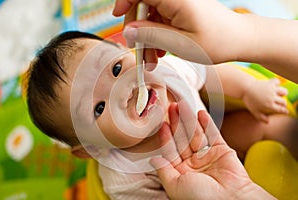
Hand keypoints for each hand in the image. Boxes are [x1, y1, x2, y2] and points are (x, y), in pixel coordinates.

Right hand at [113, 0, 243, 68]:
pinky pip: (161, 20)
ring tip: (153, 59)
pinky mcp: (181, 10)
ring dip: (148, 38)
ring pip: (151, 16)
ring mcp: (179, 3)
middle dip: (138, 31)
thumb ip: (151, 34)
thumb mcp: (180, 43)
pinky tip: (161, 50)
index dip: (125, 1)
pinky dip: (158, 35)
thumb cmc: (217, 41)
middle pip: (142, 5)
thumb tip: (127, 30)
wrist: (240, 40)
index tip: (118, 16)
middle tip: (141, 55)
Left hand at [150, 103, 275, 199]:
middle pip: (182, 138)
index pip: (171, 150)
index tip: (161, 123)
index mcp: (181, 172)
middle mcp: (193, 163)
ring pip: (196, 134)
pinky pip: (213, 134)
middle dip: (176, 122)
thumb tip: (153, 160)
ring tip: (182, 104)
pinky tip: (200, 113)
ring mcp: (208, 156)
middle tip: (171, 106)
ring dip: (189, 119)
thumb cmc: (201, 198)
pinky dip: (207, 123)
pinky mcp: (222, 151)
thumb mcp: (175, 186)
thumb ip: (164, 171)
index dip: (166, 136)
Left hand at [243, 78, 288, 121]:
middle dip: (283, 104)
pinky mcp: (270, 83)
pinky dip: (277, 83)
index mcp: (269, 105)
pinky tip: (274, 85)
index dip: (284, 111)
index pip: (281, 109)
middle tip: (282, 104)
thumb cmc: (249, 101)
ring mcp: (272, 90)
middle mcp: (272, 98)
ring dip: (283, 93)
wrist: (245, 88)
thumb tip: (268, 122)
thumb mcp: (254, 111)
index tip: (285, 111)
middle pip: (283, 102)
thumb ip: (261, 117)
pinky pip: (277, 82)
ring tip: (280, 94)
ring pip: (284, 92)